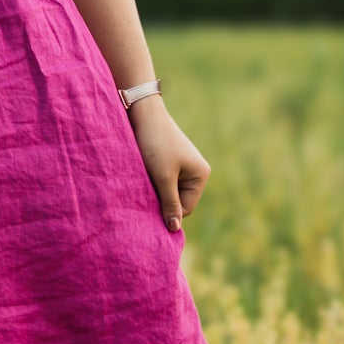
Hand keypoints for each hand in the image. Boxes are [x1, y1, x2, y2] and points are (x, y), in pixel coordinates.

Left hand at [127, 96, 209, 234]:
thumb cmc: (156, 145)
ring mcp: (182, 166)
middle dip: (160, 199)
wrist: (143, 114)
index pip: (185, 208)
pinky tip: (142, 174)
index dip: (167, 210)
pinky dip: (151, 180)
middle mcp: (195, 171)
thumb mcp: (163, 177)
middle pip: (177, 200)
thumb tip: (174, 229)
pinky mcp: (168, 161)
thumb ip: (169, 203)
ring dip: (154, 190)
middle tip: (145, 190)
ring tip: (143, 179)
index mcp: (200, 175)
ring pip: (167, 191)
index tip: (149, 203)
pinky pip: (161, 180)